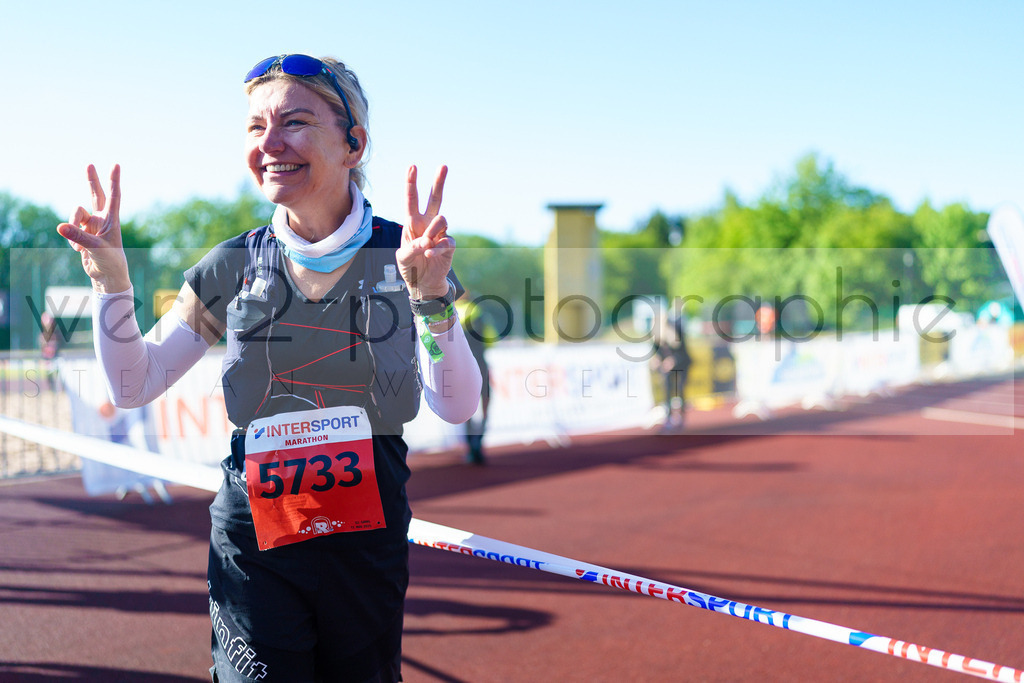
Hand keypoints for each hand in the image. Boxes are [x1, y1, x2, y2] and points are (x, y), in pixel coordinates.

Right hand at [56, 164, 130, 292]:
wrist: (106, 275)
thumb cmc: (109, 261)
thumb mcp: (95, 248)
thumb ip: (78, 237)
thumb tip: (60, 226)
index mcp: (112, 220)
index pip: (114, 196)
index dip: (113, 180)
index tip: (115, 165)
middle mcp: (102, 219)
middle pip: (96, 195)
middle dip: (92, 180)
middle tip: (89, 164)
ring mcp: (91, 225)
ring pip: (74, 214)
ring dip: (72, 227)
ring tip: (78, 245)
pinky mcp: (81, 232)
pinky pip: (69, 228)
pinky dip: (70, 239)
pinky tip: (78, 250)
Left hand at [397, 165, 453, 299]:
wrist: (423, 283)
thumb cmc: (410, 266)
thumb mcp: (402, 258)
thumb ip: (411, 248)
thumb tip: (427, 242)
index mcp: (412, 223)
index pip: (412, 200)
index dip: (411, 183)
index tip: (412, 167)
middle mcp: (427, 224)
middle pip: (435, 199)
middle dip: (439, 182)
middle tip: (443, 166)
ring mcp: (440, 233)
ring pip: (441, 219)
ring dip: (432, 231)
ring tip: (425, 245)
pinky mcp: (449, 245)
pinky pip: (446, 240)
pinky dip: (436, 249)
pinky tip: (430, 256)